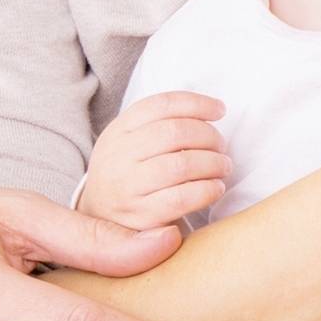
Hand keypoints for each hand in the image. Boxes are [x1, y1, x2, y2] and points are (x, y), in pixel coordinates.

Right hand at [81, 91, 229, 230]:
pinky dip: (207, 190)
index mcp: (119, 130)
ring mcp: (128, 187)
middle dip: (208, 135)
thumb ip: (159, 123)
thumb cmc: (127, 173)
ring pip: (181, 165)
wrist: (97, 218)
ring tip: (223, 166)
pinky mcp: (141, 216)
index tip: (220, 110)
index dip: (197, 103)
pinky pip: (182, 198)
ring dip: (213, 163)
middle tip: (222, 145)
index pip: (161, 105)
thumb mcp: (129, 140)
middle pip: (175, 133)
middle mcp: (119, 156)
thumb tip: (210, 109)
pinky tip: (216, 187)